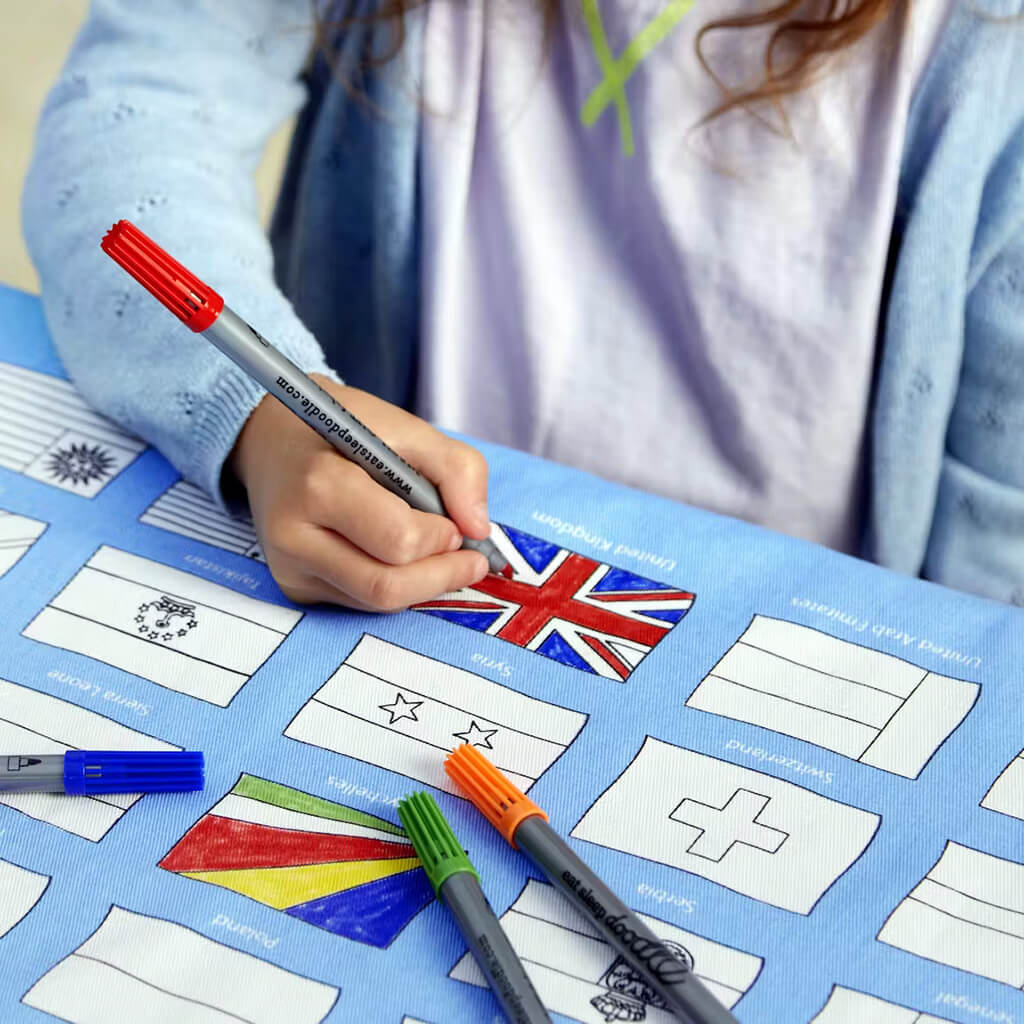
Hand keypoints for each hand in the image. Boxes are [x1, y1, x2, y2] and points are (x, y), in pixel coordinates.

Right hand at [231, 375, 491, 610]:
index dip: (440, 538)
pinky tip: (405, 559)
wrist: (271, 439)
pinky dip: (396, 586)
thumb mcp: (405, 428)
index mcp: (319, 486)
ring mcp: (290, 569)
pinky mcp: (295, 587)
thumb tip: (478, 528)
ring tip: (443, 555)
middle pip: (386, 586)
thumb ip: (456, 469)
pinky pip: (360, 602)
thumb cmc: (341, 430)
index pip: (397, 541)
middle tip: (470, 558)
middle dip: (441, 576)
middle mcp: (294, 537)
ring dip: (423, 584)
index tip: (456, 524)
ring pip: (376, 602)